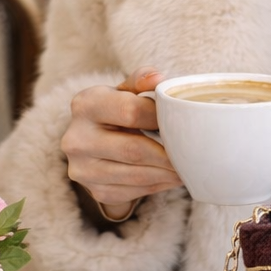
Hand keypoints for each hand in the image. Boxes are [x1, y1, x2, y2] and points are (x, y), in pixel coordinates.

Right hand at [62, 68, 182, 218]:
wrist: (92, 143)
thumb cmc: (116, 111)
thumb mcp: (125, 91)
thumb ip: (141, 80)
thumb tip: (159, 79)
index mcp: (85, 105)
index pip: (130, 111)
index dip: (161, 117)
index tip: (181, 121)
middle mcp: (76, 139)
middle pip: (134, 150)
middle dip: (168, 153)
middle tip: (194, 154)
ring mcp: (82, 169)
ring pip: (137, 175)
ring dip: (167, 173)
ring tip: (187, 167)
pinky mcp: (95, 191)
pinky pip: (135, 192)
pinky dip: (159, 185)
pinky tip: (170, 177)